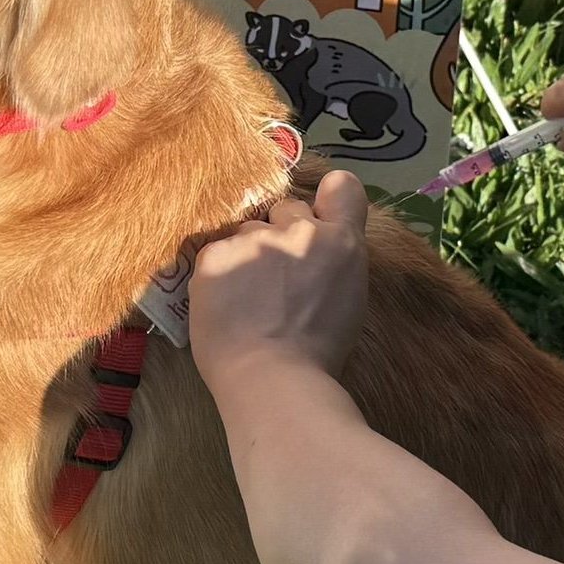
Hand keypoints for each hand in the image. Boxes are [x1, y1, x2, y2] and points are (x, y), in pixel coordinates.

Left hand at [191, 169, 368, 394]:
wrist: (273, 378)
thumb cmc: (318, 356)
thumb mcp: (348, 302)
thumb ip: (333, 266)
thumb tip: (314, 263)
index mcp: (342, 243)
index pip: (343, 186)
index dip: (328, 199)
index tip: (318, 218)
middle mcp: (301, 230)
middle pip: (286, 208)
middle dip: (281, 233)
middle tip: (275, 276)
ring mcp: (255, 239)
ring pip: (247, 232)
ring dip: (247, 254)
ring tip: (245, 299)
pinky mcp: (216, 254)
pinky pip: (216, 253)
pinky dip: (218, 276)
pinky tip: (224, 307)